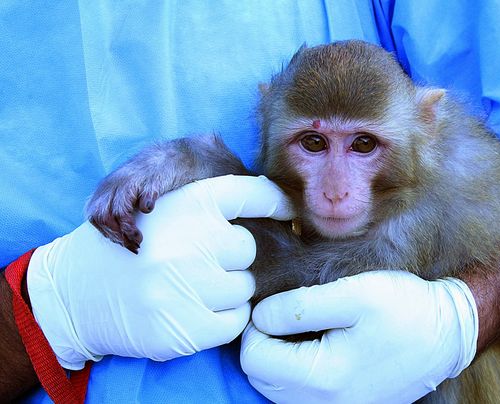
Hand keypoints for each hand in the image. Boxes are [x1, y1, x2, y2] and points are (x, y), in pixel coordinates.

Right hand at [27, 175, 293, 369]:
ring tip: (187, 287)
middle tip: (196, 262)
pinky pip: (236, 322)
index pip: (253, 193)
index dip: (275, 202)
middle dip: (229, 258)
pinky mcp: (187, 327)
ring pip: (244, 288)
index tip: (289, 212)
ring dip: (224, 290)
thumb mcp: (164, 206)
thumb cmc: (134, 247)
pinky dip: (221, 319)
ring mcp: (188, 285)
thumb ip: (212, 204)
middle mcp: (191, 240)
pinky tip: (191, 309)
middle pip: (247, 249)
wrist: (76, 293)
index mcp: (188, 202)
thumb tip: (285, 210)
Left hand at [240, 270, 478, 402]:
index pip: (254, 357)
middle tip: (285, 313)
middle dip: (262, 343)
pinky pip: (299, 395)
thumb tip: (261, 316)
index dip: (255, 325)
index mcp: (324, 377)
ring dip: (277, 358)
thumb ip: (301, 305)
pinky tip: (315, 346)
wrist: (447, 335)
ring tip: (301, 327)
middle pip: (261, 377)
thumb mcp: (356, 294)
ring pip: (277, 388)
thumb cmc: (406, 309)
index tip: (275, 304)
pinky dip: (295, 370)